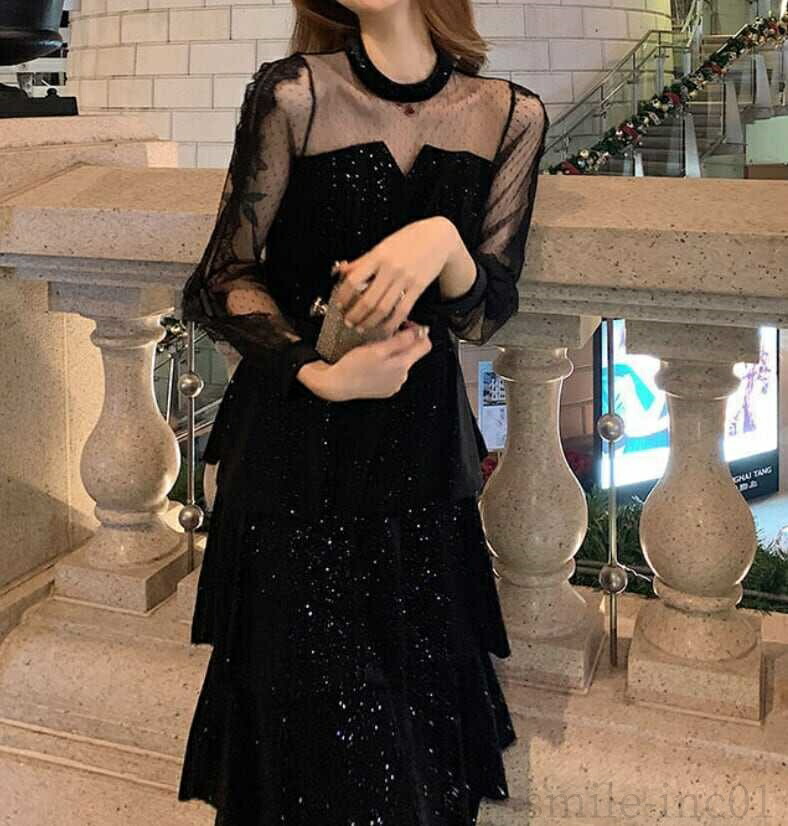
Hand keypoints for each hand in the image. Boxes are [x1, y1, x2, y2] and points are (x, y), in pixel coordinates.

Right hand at [296, 321, 431, 400]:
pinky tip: (372, 361)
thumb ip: (402, 340)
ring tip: (375, 347)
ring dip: (392, 353)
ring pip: (400, 361)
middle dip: (402, 341)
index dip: (418, 331)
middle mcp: (402, 376)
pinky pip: (391, 372)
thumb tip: (422, 331)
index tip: (404, 325)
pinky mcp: (385, 389)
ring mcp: (394, 384)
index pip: (425, 344)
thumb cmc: (354, 366)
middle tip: (385, 334)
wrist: (336, 385)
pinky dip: (385, 364)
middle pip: (412, 353)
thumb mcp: (378, 348)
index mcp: (403, 365)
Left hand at [333, 216, 458, 334]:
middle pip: (368, 300)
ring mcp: (405, 279)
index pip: (354, 280)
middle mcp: (391, 268)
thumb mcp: (383, 245)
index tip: (340, 305)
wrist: (438, 236)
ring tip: (361, 327)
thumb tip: (342, 271)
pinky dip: (391, 323)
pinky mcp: (418, 288)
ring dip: (370, 322)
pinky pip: (402, 310)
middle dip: (355, 315)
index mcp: (378, 256)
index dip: (344, 296)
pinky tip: (383, 328)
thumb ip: (363, 261)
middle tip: (349, 322)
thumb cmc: (409, 239)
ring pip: (383, 308)